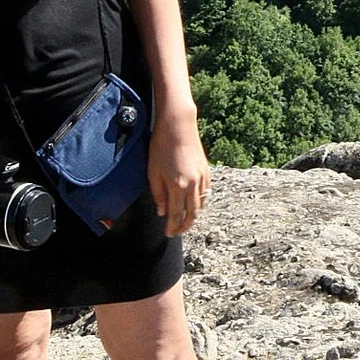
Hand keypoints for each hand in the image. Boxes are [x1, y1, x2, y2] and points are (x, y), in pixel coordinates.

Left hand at [147, 112, 209, 235]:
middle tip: (178, 232)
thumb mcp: (153, 172)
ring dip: (194, 216)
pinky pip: (206, 194)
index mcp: (177, 186)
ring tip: (186, 221)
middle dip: (185, 226)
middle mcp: (193, 185)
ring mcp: (202, 178)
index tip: (169, 234)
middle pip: (192, 214)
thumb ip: (158, 195)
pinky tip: (195, 205)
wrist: (178, 126)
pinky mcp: (206, 171)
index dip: (173, 227)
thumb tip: (162, 212)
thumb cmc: (161, 146)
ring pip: (201, 205)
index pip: (176, 215)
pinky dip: (201, 203)